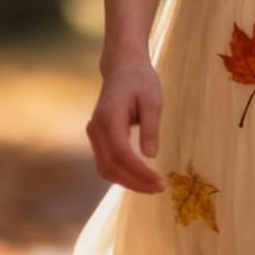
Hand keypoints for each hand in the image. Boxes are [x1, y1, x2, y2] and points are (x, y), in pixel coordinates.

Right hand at [87, 57, 167, 192]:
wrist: (122, 66)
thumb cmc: (140, 80)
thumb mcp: (152, 100)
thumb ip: (150, 127)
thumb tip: (150, 155)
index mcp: (109, 118)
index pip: (121, 154)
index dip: (139, 173)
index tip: (160, 182)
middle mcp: (96, 129)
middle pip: (111, 167)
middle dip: (135, 182)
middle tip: (160, 188)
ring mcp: (94, 134)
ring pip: (105, 169)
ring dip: (128, 182)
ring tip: (152, 186)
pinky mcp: (97, 138)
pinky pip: (106, 163)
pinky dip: (122, 174)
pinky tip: (140, 177)